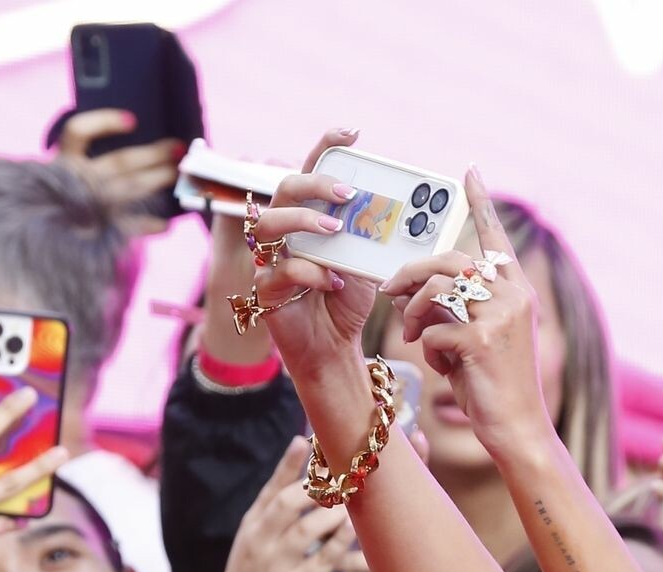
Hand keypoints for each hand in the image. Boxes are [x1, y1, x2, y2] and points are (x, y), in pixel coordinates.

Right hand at [55, 109, 182, 236]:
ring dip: (157, 180)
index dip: (105, 122)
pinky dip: (150, 225)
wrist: (45, 242)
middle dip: (153, 154)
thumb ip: (83, 160)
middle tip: (178, 149)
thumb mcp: (62, 175)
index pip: (78, 131)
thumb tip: (129, 139)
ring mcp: (90, 207)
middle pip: (120, 161)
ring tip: (176, 174)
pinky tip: (166, 224)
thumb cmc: (60, 202)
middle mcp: (78, 181)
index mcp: (64, 162)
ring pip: (130, 187)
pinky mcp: (98, 232)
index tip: (132, 121)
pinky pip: (131, 227)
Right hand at [221, 434, 358, 571]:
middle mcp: (263, 543)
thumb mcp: (256, 525)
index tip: (316, 447)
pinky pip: (325, 561)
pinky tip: (354, 530)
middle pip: (288, 506)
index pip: (274, 490)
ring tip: (350, 503)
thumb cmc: (255, 560)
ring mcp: (280, 565)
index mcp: (253, 525)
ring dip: (332, 513)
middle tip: (342, 478)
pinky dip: (342, 543)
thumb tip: (301, 441)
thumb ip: (278, 487)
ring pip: (307, 531)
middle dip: (317, 489)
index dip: (295, 467)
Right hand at [246, 131, 377, 386]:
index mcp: (307, 217)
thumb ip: (369, 234)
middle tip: (348, 193)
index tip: (350, 132)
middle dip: (316, 185)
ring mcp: (269, 259)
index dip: (325, 147)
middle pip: (284, 189)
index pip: (309, 171)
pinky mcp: (265, 291)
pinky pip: (280, 271)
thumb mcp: (365, 260)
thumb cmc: (347, 300)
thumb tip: (397, 208)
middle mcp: (283, 232)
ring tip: (336, 231)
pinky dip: (310, 274)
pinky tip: (334, 283)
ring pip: (269, 224)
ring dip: (305, 222)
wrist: (334, 348)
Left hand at [378, 167, 550, 459]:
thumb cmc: (494, 386)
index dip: (481, 203)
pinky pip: (434, 329)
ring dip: (414, 312)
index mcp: (517, 290)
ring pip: (437, 290)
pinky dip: (428, 348)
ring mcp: (499, 317)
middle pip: (449, 261)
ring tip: (411, 335)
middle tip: (387, 290)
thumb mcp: (476, 339)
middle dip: (411, 274)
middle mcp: (513, 296)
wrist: (518, 429)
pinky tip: (443, 365)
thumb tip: (409, 293)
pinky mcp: (481, 341)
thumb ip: (455, 309)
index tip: (469, 170)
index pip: (496, 238)